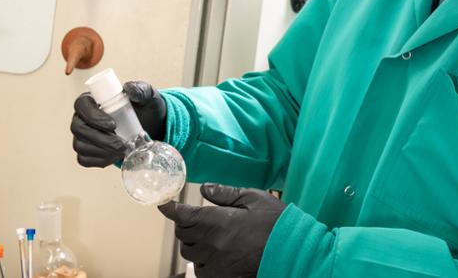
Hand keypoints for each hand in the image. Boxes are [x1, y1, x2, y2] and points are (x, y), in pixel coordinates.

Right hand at [70, 81, 166, 166]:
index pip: (81, 105)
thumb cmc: (144, 107)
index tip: (113, 125)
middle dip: (100, 139)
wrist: (151, 126)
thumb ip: (139, 90)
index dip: (93, 116)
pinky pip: (84, 159)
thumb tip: (128, 89)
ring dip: (102, 151)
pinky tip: (115, 156)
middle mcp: (82, 118)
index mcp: (92, 100)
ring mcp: (82, 136)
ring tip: (123, 150)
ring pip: (81, 146)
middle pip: (79, 128)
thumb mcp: (147, 96)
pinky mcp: (87, 151)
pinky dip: (101, 160)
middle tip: (122, 143)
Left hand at [158, 184, 284, 277]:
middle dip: (186, 225)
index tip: (164, 204)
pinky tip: (215, 254)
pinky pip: (200, 271)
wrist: (293, 252)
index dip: (170, 208)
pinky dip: (202, 261)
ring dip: (193, 244)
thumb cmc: (276, 223)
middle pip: (183, 235)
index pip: (182, 215)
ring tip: (209, 237)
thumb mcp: (254, 198)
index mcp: (217, 222)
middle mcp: (211, 245)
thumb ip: (226, 194)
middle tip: (198, 219)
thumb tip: (205, 189)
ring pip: (189, 254)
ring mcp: (215, 264)